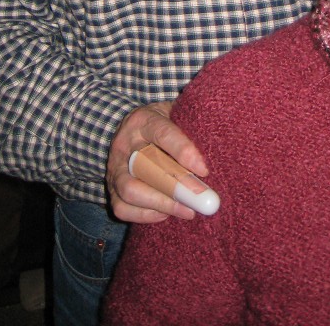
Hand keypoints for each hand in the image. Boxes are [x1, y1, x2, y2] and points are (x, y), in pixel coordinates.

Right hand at [106, 101, 208, 222]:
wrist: (129, 130)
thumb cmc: (161, 123)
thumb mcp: (174, 114)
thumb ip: (190, 127)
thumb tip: (217, 147)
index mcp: (143, 120)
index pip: (163, 133)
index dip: (183, 151)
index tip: (204, 170)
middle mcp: (124, 143)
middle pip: (144, 167)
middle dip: (173, 187)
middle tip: (198, 199)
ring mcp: (114, 167)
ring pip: (130, 190)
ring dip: (161, 204)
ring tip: (188, 211)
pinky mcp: (111, 188)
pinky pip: (123, 208)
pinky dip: (145, 216)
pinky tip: (167, 213)